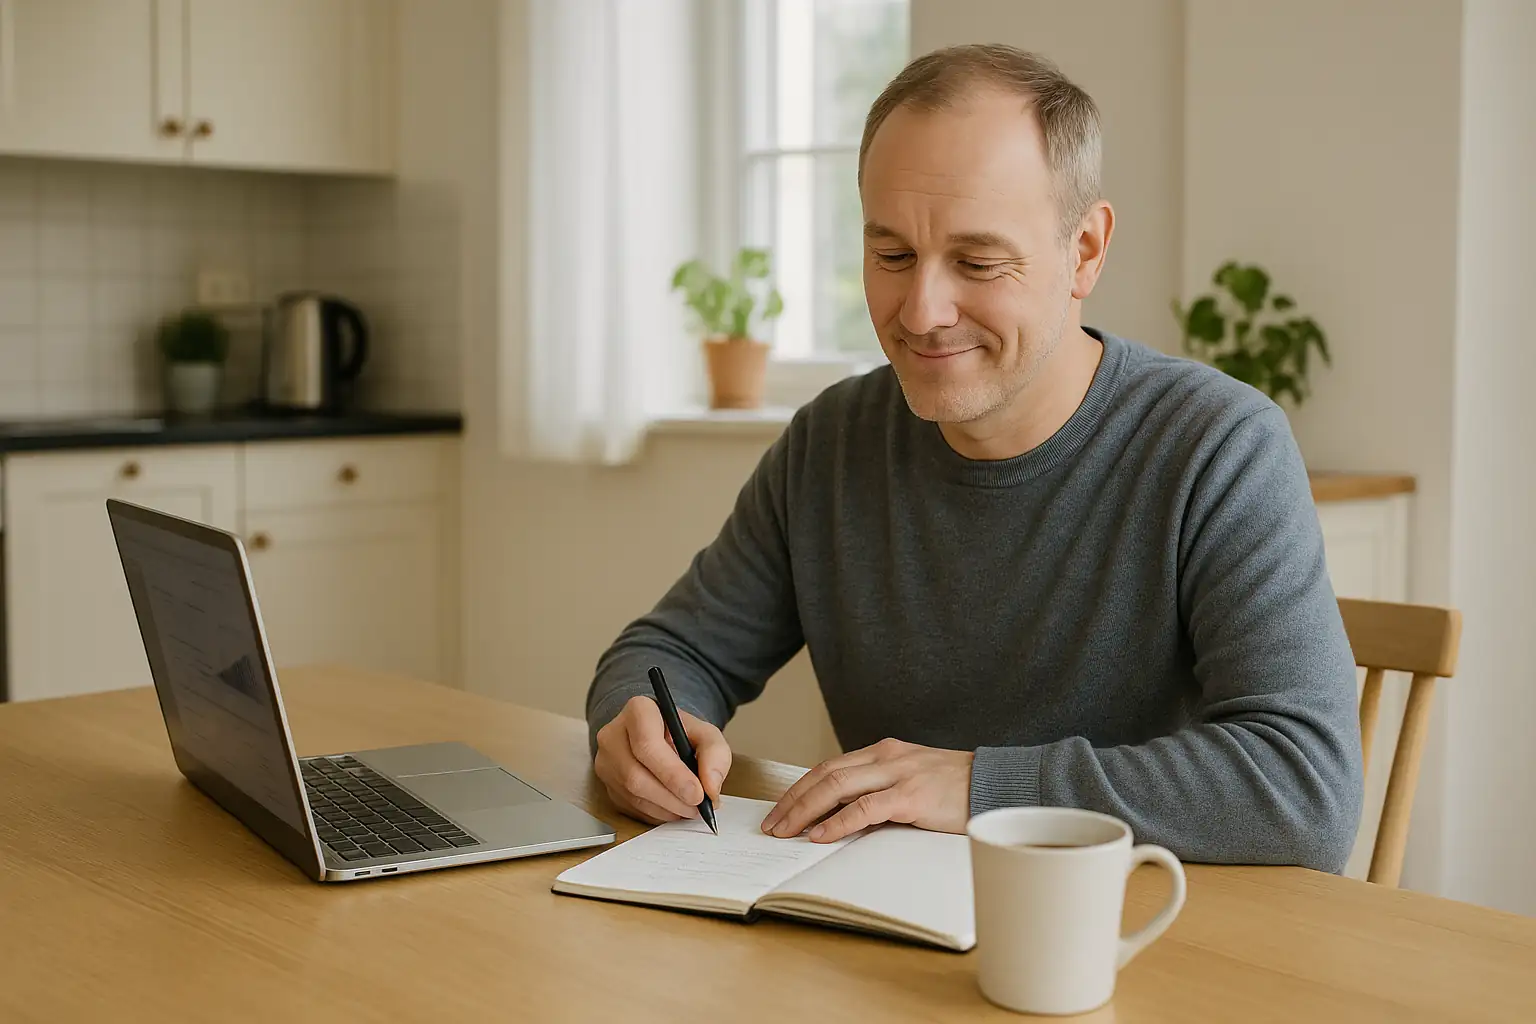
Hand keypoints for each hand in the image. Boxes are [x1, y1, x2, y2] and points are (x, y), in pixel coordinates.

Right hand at [593, 695, 731, 824]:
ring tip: (690, 808)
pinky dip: (657, 813)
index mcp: (638, 712)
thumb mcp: (706, 734)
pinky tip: (673, 808)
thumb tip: (710, 787)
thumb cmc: (680, 732)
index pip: (648, 745)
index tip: (697, 793)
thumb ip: (715, 755)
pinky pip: (630, 807)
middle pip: (636, 775)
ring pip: (633, 795)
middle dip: (672, 798)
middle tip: (698, 807)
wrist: (659, 735)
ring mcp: (606, 762)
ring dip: (666, 809)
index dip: (673, 774)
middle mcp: (613, 735)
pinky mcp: (607, 785)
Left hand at [760, 738, 973, 842]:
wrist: (997, 784)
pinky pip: (865, 809)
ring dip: (805, 811)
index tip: (781, 809)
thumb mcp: (912, 780)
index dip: (800, 788)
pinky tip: (821, 835)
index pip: (829, 767)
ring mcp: (898, 774)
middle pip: (825, 774)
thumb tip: (841, 816)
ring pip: (837, 787)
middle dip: (793, 800)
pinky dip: (838, 822)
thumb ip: (880, 790)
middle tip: (773, 824)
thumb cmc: (956, 788)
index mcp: (883, 752)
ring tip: (786, 831)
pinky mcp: (912, 796)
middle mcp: (886, 757)